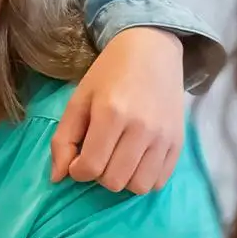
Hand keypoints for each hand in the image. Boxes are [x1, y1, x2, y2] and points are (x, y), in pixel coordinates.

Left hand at [52, 26, 185, 192]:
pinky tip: (136, 161)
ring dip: (123, 180)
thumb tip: (57, 178)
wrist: (153, 50)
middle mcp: (142, 128)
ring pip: (139, 186)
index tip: (78, 159)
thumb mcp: (78, 101)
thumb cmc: (109, 74)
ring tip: (117, 160)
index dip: (77, 170)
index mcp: (111, 114)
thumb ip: (63, 140)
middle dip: (99, 175)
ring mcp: (164, 136)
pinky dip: (144, 178)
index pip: (91, 167)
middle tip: (99, 155)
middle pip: (114, 181)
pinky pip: (160, 181)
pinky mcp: (179, 141)